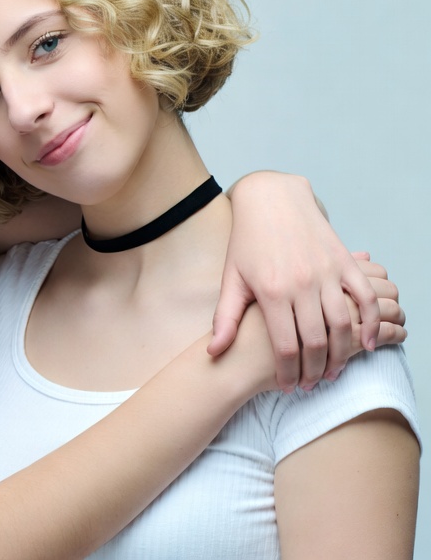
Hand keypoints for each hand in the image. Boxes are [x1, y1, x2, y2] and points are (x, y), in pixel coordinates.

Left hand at [209, 172, 379, 390]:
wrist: (271, 198)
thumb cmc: (248, 240)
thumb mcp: (232, 277)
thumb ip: (225, 318)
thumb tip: (213, 352)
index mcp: (271, 291)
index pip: (285, 347)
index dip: (288, 373)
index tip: (288, 386)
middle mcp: (301, 283)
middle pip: (316, 342)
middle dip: (315, 371)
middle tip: (311, 384)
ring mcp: (326, 272)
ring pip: (343, 325)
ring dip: (342, 354)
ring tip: (333, 371)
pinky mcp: (343, 261)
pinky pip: (366, 298)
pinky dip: (371, 323)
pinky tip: (367, 343)